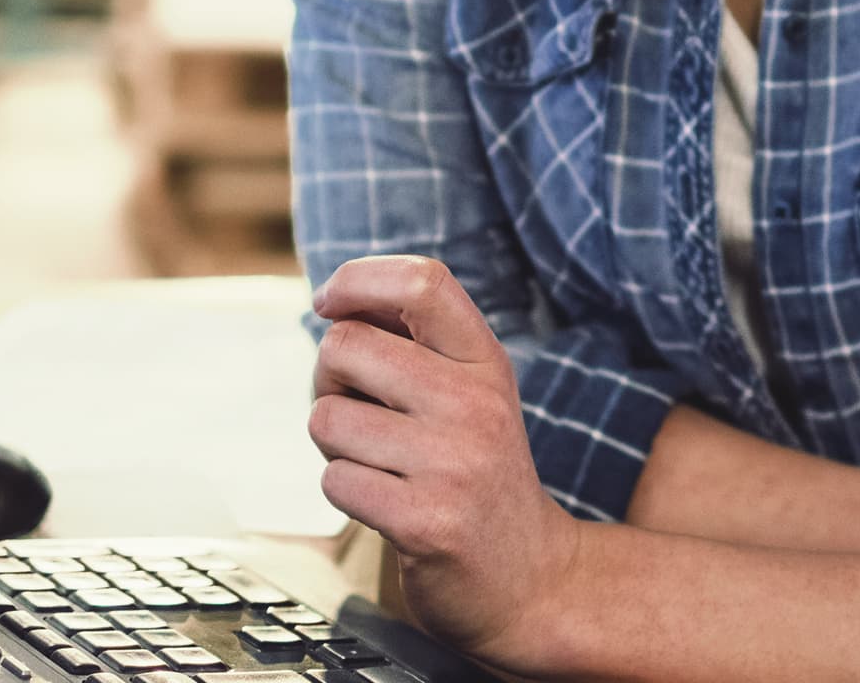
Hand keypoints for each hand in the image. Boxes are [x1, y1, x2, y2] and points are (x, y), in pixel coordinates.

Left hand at [308, 254, 586, 663]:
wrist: (531, 580)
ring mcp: (454, 463)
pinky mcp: (426, 521)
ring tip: (378, 465)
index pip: (422, 282)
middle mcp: (476, 404)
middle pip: (346, 346)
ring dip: (334, 445)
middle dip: (328, 380)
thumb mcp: (469, 398)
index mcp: (485, 364)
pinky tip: (384, 503)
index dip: (359, 278)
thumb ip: (414, 347)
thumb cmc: (476, 477)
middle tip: (356, 412)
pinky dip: (344, 491)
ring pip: (328, 418)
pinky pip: (334, 479)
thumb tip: (336, 302)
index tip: (330, 301)